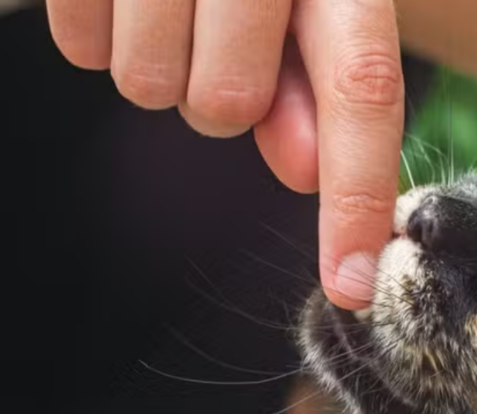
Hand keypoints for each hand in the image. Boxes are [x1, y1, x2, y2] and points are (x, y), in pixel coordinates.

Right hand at [46, 0, 404, 308]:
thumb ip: (313, 83)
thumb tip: (306, 170)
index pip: (364, 86)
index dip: (356, 196)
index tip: (351, 286)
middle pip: (226, 102)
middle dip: (221, 94)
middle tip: (218, 32)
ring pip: (146, 83)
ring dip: (158, 65)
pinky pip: (80, 45)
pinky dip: (98, 30)